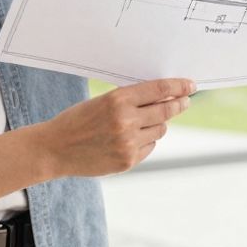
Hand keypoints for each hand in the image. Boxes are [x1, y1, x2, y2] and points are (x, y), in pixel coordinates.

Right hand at [42, 78, 194, 177]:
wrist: (55, 148)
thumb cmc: (78, 120)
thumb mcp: (103, 101)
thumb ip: (131, 100)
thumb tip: (164, 98)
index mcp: (118, 100)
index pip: (159, 90)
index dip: (178, 86)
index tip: (190, 85)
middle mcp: (125, 121)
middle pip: (166, 111)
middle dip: (179, 104)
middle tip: (185, 101)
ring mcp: (128, 143)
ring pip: (160, 130)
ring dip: (158, 124)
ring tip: (144, 122)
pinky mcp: (128, 160)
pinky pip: (149, 146)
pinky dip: (146, 140)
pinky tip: (131, 138)